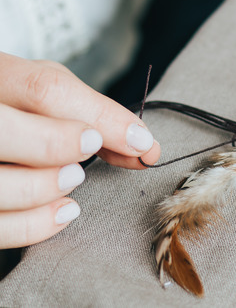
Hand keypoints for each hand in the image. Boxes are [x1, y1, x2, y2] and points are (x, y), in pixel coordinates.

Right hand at [0, 53, 160, 247]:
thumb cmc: (17, 104)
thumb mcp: (51, 91)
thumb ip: (93, 113)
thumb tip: (142, 146)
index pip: (44, 90)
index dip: (98, 118)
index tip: (138, 140)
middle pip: (6, 132)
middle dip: (59, 146)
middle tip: (91, 150)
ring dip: (46, 187)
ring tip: (73, 177)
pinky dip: (35, 224)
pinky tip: (64, 211)